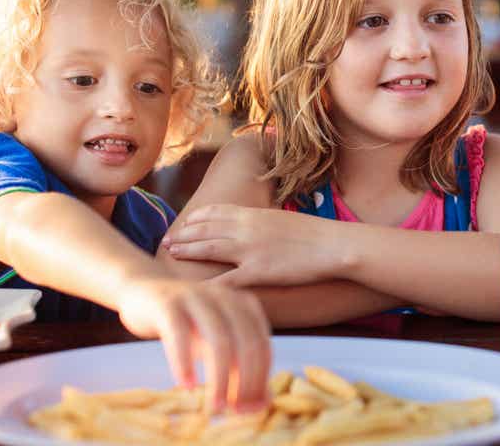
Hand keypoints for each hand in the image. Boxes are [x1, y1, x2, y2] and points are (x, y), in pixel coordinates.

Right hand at [114, 277, 271, 412]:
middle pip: (246, 343)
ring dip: (220, 378)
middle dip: (245, 381)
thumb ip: (239, 369)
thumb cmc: (187, 323)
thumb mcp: (216, 344)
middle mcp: (225, 297)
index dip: (259, 379)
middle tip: (233, 409)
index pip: (262, 345)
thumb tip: (261, 404)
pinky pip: (179, 335)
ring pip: (219, 340)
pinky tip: (186, 385)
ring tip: (215, 405)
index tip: (248, 407)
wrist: (144, 292)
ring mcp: (196, 297)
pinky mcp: (168, 303)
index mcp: (243, 304)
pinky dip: (185, 363)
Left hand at [161, 204, 341, 287]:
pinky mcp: (259, 272)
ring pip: (209, 248)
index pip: (215, 212)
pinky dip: (209, 284)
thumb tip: (252, 228)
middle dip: (184, 234)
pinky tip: (195, 288)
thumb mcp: (283, 221)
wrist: (334, 244)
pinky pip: (227, 279)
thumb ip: (262, 224)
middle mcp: (247, 228)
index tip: (183, 223)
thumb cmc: (314, 234)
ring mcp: (250, 250)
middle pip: (206, 228)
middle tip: (166, 240)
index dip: (196, 218)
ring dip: (187, 250)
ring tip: (171, 253)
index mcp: (254, 214)